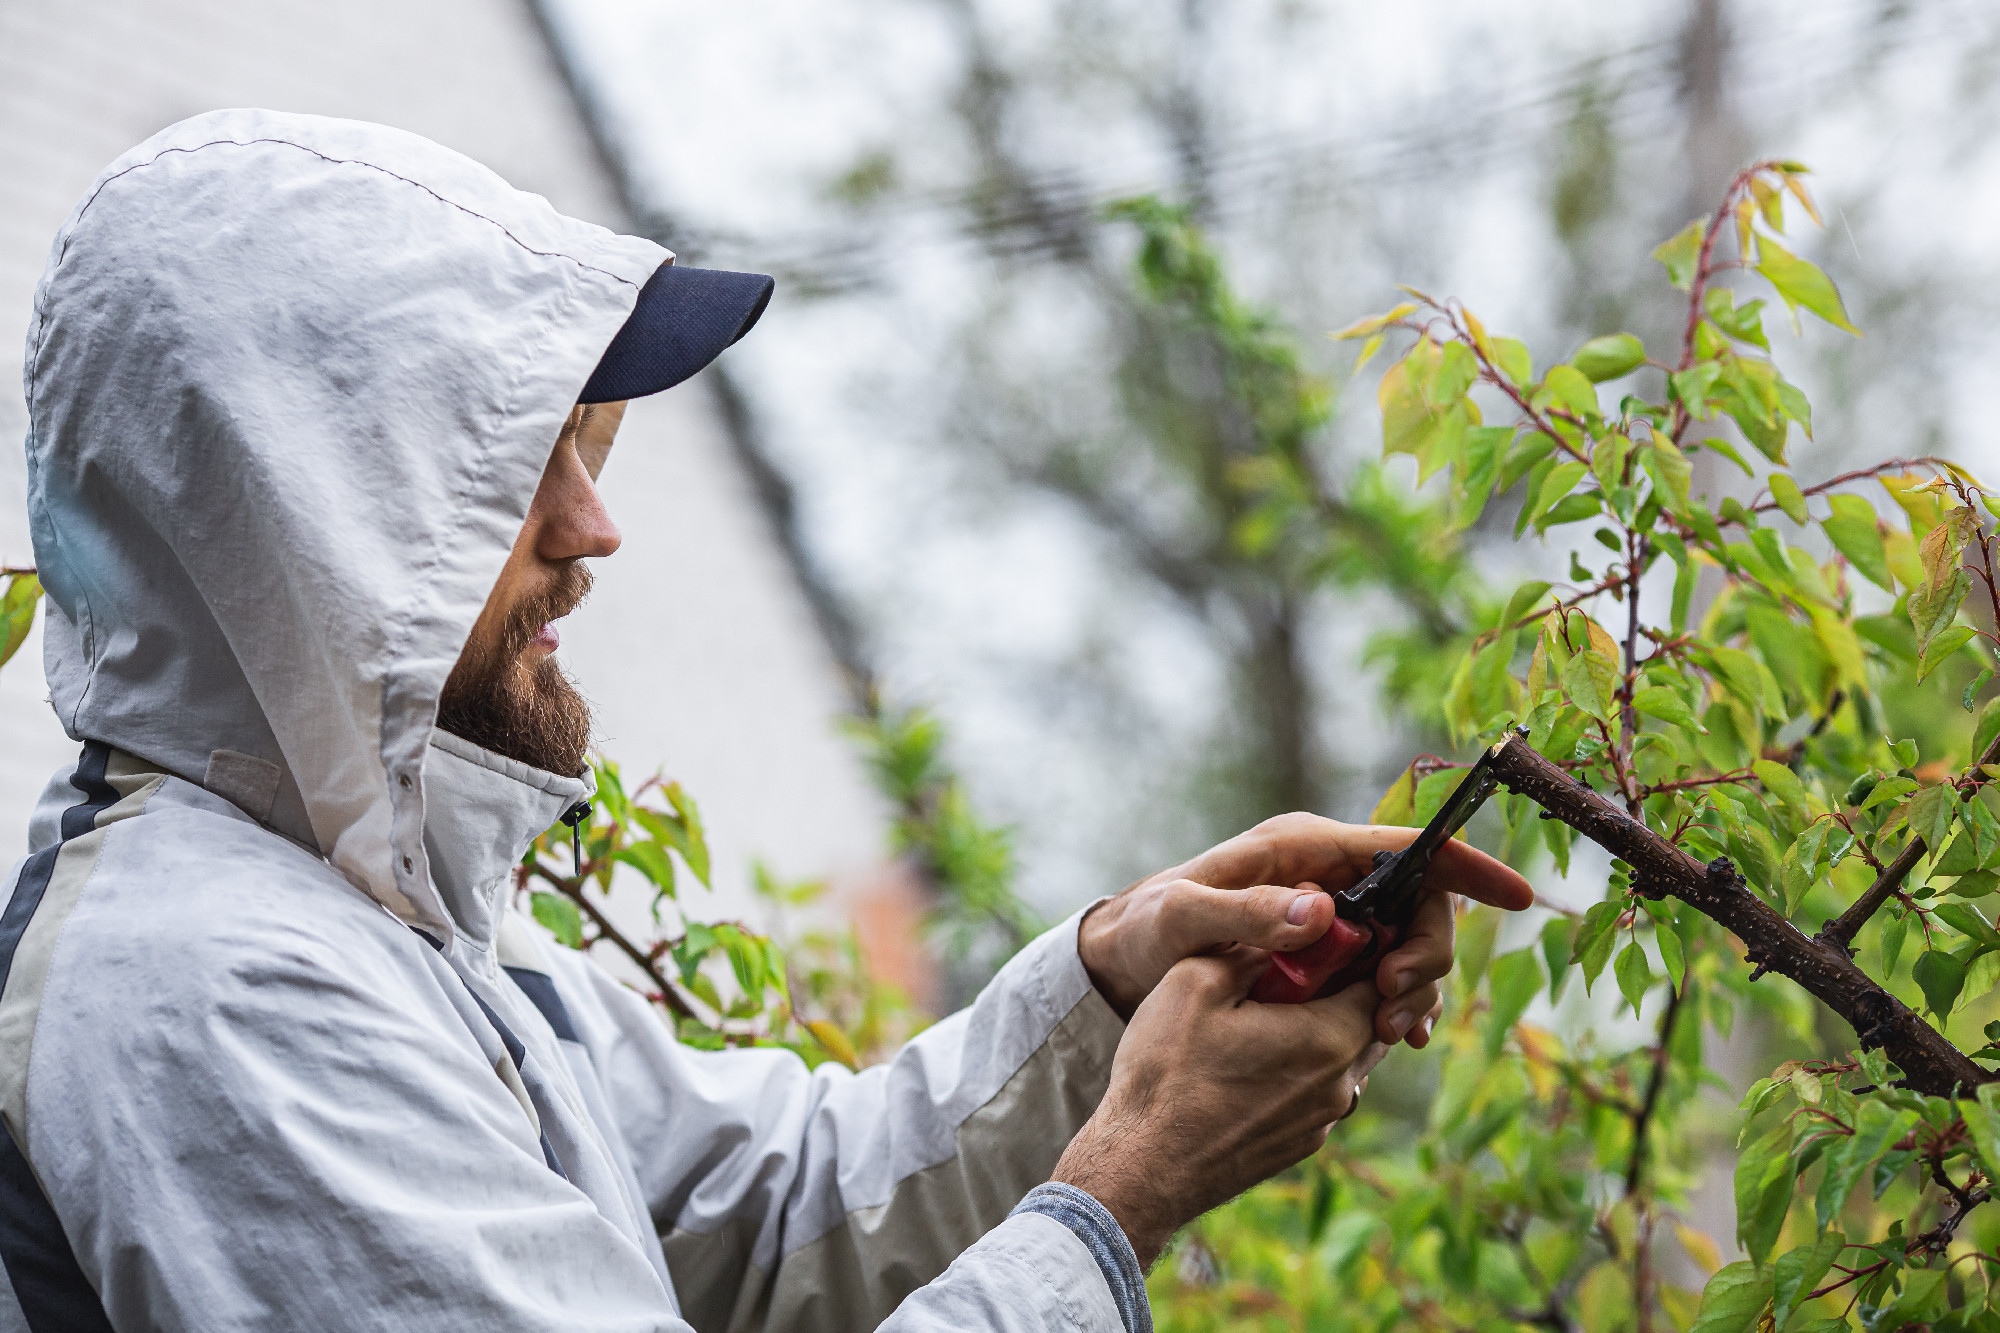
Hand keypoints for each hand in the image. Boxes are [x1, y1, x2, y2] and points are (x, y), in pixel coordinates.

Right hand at [1051, 948, 1417, 1265]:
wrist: (1142, 1168)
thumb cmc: (1166, 1074)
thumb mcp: (1196, 981)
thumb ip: (1253, 948)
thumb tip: (1287, 931)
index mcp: (1329, 1038)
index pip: (1382, 979)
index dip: (1362, 948)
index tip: (1332, 932)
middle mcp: (1342, 1085)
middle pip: (1371, 1020)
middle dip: (1346, 987)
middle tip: (1301, 964)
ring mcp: (1322, 1122)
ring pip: (1347, 1057)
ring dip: (1324, 1027)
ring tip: (1271, 1009)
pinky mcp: (1299, 1144)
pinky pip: (1320, 1090)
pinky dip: (1303, 1065)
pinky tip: (1255, 1055)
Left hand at [1077, 812, 1532, 1041]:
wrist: (1122, 955)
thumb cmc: (1146, 926)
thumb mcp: (1182, 919)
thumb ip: (1243, 914)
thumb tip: (1321, 910)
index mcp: (1302, 848)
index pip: (1404, 846)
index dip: (1466, 866)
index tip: (1517, 896)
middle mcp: (1325, 872)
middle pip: (1420, 901)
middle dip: (1429, 953)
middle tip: (1398, 1009)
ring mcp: (1328, 910)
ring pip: (1408, 941)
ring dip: (1417, 987)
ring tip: (1391, 1032)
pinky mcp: (1324, 950)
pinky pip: (1384, 970)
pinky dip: (1399, 1002)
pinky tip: (1395, 1037)